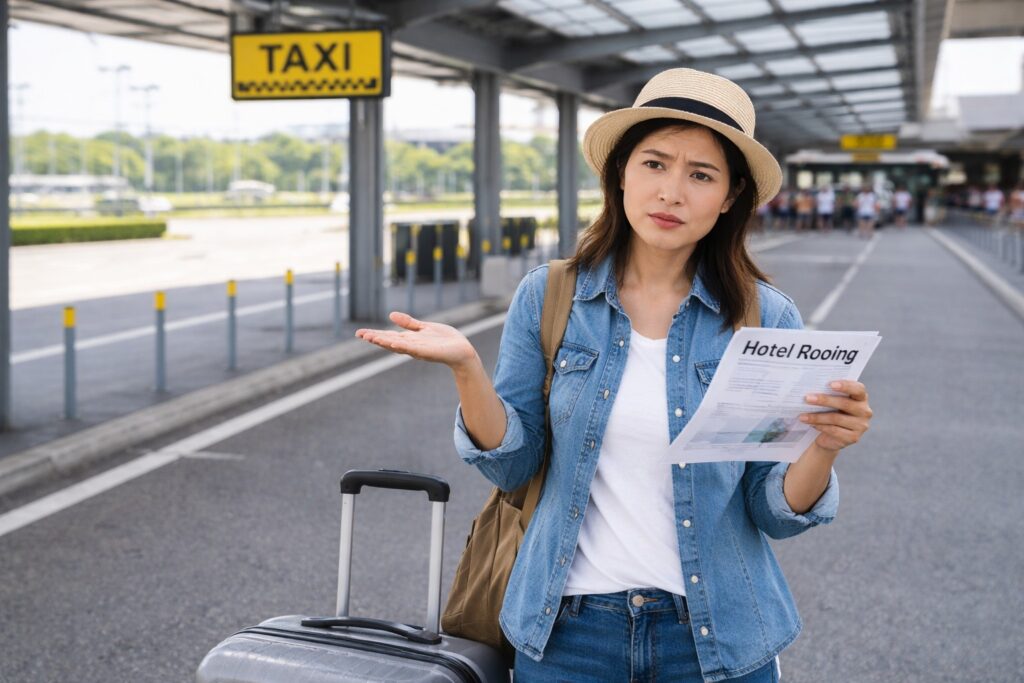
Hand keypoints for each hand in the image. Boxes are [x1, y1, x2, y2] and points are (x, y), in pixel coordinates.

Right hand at [355, 311, 477, 369]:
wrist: (462, 350)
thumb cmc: (445, 340)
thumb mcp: (424, 328)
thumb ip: (409, 323)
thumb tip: (391, 315)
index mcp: (409, 339)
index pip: (388, 336)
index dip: (374, 335)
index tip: (359, 333)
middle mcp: (411, 346)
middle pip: (389, 341)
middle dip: (375, 338)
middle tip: (360, 335)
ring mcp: (419, 349)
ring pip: (399, 345)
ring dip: (385, 342)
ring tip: (372, 338)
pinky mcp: (428, 352)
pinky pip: (414, 348)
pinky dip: (404, 345)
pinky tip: (394, 342)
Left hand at [799, 380, 872, 453]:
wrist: (829, 436)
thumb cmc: (829, 412)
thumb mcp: (830, 402)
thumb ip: (827, 393)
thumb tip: (810, 389)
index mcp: (861, 397)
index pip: (858, 389)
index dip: (845, 386)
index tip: (829, 384)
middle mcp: (864, 411)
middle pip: (845, 403)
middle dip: (824, 400)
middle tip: (807, 398)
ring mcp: (861, 425)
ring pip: (837, 418)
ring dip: (817, 416)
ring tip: (802, 416)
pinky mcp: (854, 437)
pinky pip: (834, 430)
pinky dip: (820, 426)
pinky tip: (811, 424)